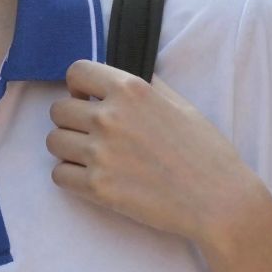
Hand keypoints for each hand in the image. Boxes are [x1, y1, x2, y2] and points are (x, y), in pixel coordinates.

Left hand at [46, 59, 264, 249]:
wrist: (218, 200)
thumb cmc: (206, 151)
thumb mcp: (180, 103)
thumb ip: (146, 87)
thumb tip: (120, 78)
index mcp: (131, 90)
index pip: (76, 72)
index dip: (77, 86)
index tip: (86, 98)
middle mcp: (110, 117)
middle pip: (58, 110)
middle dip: (71, 120)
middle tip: (90, 133)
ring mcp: (100, 154)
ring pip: (53, 142)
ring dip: (67, 148)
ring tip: (90, 156)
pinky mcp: (97, 188)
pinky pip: (58, 175)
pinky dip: (70, 176)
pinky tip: (91, 177)